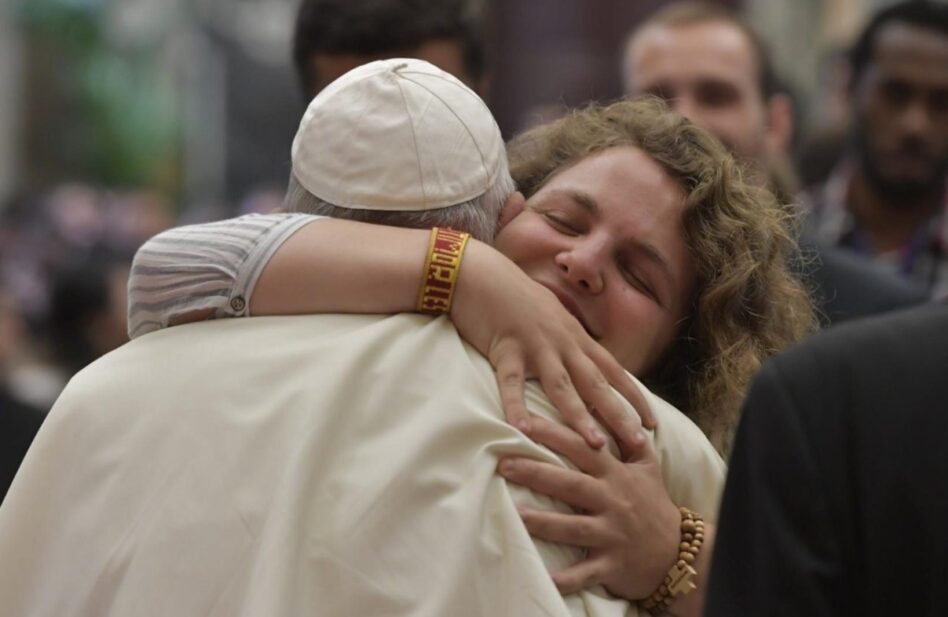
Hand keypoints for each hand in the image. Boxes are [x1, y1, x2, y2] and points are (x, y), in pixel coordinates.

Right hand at [451, 238, 654, 454]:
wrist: (482, 273)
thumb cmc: (513, 296)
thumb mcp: (551, 315)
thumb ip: (568, 339)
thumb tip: (583, 361)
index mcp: (575, 336)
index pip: (613, 370)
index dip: (634, 397)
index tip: (652, 422)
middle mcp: (562, 341)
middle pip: (596, 383)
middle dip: (619, 414)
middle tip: (639, 443)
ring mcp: (535, 345)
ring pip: (562, 386)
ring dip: (580, 416)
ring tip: (596, 445)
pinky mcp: (505, 349)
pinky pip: (511, 383)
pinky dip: (516, 407)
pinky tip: (523, 430)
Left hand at [496, 415, 679, 600]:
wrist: (677, 554)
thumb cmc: (653, 505)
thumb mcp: (646, 466)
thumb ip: (624, 436)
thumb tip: (600, 404)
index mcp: (616, 475)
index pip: (582, 448)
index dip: (554, 434)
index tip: (525, 421)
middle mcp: (613, 501)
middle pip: (571, 483)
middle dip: (537, 473)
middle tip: (503, 464)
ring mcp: (612, 534)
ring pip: (574, 527)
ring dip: (545, 523)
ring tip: (516, 515)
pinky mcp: (612, 564)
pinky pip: (586, 573)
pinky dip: (567, 579)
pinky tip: (545, 580)